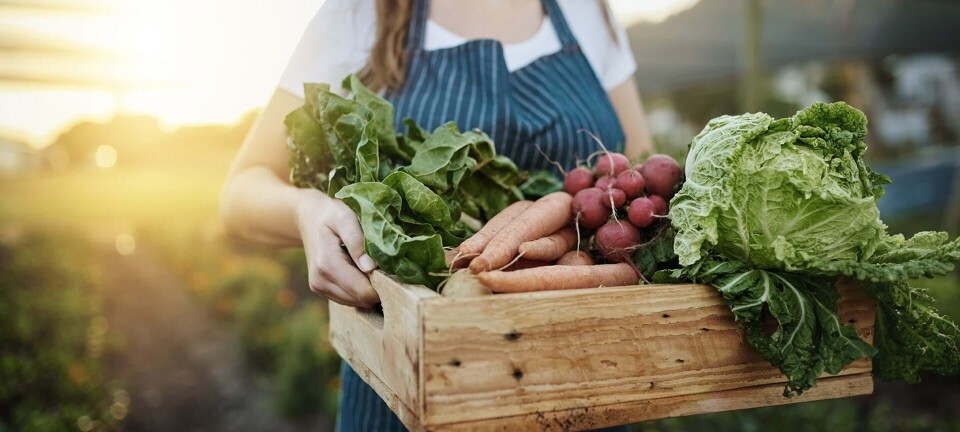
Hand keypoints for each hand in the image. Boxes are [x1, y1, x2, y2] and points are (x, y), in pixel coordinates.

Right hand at [296, 189, 379, 306]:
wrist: (307, 217)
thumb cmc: (330, 214)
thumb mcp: (345, 218)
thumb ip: (357, 241)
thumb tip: (370, 267)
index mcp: (327, 264)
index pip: (362, 291)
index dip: (382, 284)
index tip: (390, 269)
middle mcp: (320, 280)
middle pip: (360, 299)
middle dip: (376, 287)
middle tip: (383, 265)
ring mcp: (319, 287)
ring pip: (355, 302)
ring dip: (367, 288)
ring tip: (369, 265)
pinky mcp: (321, 289)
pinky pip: (348, 299)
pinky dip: (358, 289)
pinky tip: (359, 270)